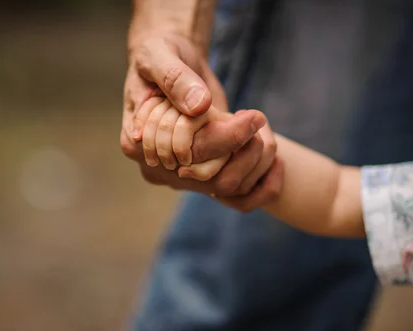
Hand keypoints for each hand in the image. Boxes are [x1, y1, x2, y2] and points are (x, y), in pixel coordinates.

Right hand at [120, 33, 279, 208]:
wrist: (174, 62)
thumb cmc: (160, 55)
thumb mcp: (160, 55)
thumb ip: (175, 79)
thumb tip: (198, 106)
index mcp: (135, 142)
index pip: (183, 154)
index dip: (220, 138)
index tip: (250, 115)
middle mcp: (157, 165)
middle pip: (205, 174)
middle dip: (239, 147)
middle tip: (259, 118)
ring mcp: (181, 172)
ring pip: (223, 186)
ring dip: (253, 164)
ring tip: (266, 132)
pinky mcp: (203, 172)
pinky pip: (233, 193)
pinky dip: (259, 183)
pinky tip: (276, 163)